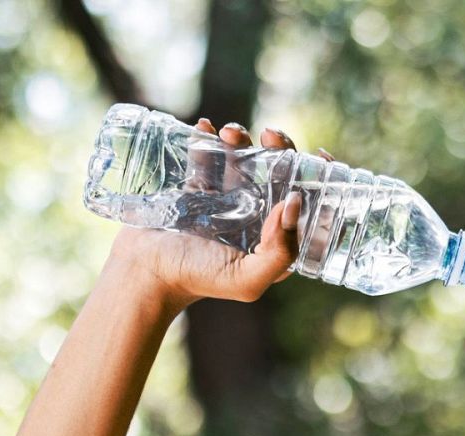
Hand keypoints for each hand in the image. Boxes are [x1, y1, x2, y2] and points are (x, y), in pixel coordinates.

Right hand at [105, 119, 336, 310]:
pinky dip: (207, 138)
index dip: (319, 179)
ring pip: (244, 159)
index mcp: (274, 239)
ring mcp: (224, 200)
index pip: (307, 205)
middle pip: (278, 173)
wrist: (144, 272)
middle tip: (271, 135)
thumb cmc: (198, 279)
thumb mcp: (248, 279)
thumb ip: (280, 252)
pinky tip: (205, 128)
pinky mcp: (195, 187)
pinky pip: (206, 156)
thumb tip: (294, 203)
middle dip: (280, 149)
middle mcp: (254, 218)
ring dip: (242, 139)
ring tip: (231, 132)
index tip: (320, 156)